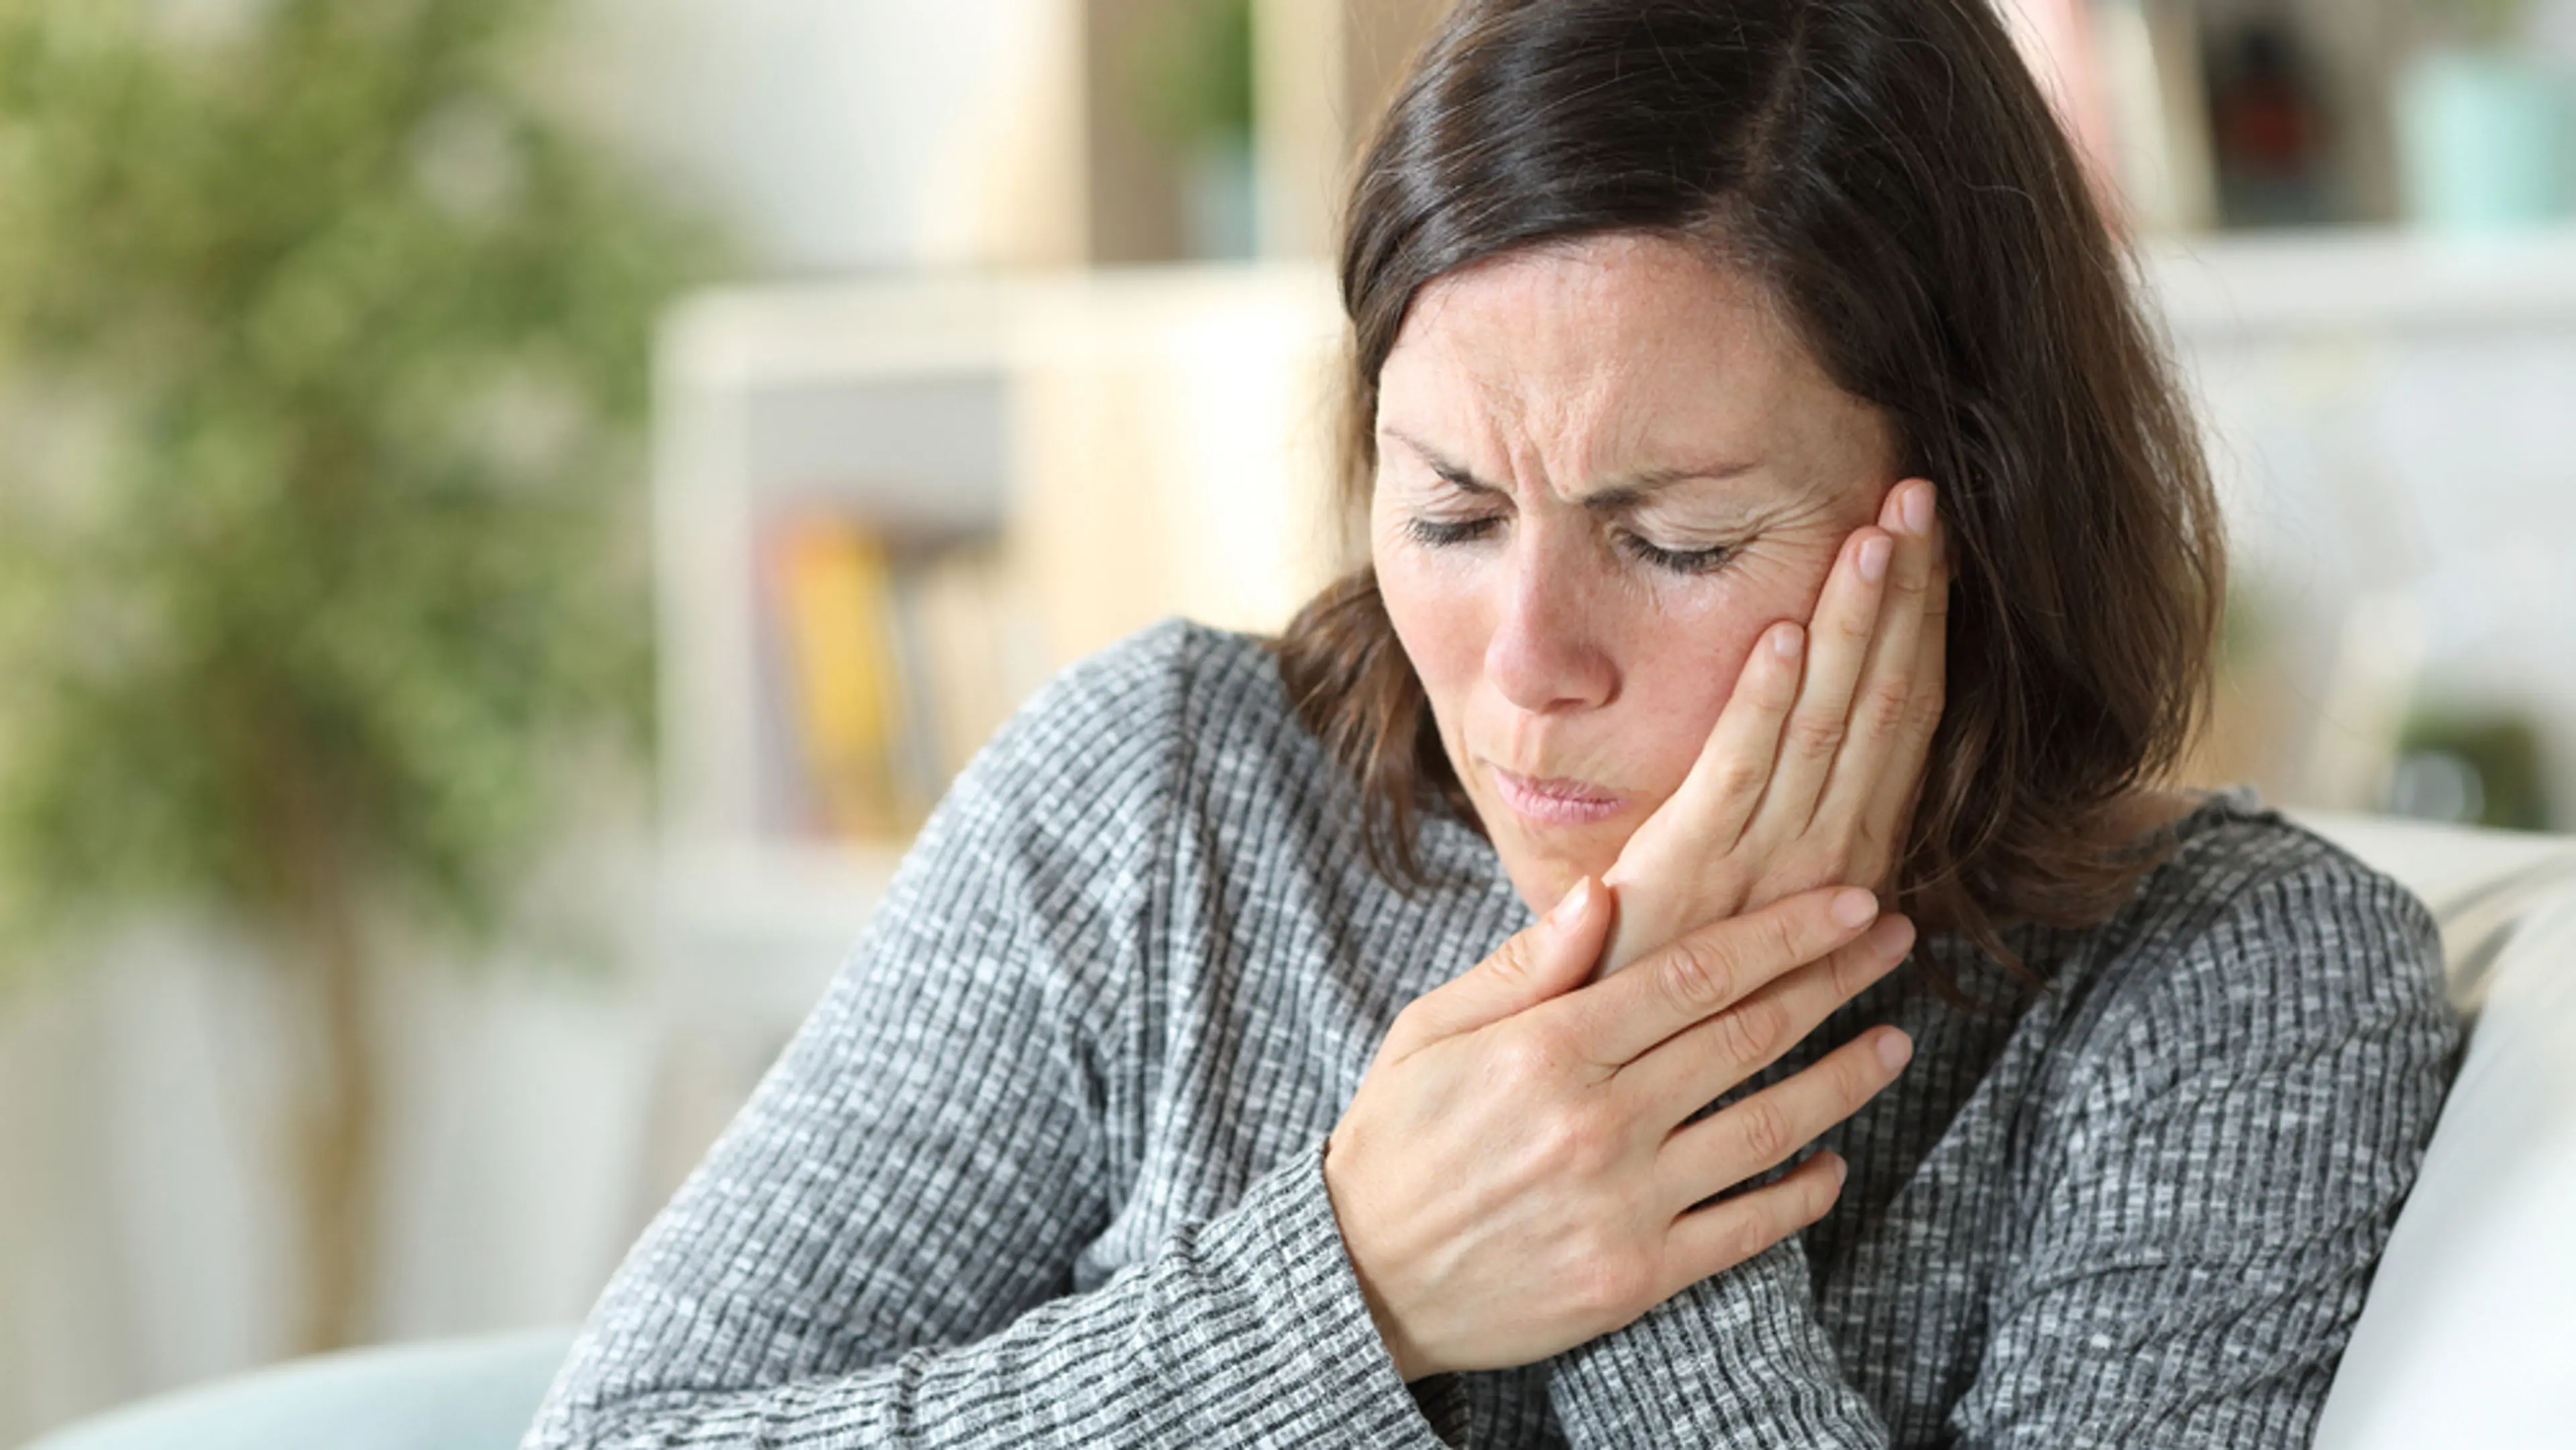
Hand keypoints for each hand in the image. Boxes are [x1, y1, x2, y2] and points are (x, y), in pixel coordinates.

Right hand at [1323, 880, 1917, 1380]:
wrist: (1362, 1279)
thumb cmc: (1397, 1138)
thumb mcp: (1432, 1030)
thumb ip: (1523, 965)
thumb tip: (1604, 891)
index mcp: (1548, 1047)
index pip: (1697, 972)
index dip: (1785, 933)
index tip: (1850, 902)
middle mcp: (1597, 1119)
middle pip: (1747, 1035)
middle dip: (1834, 980)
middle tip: (1895, 943)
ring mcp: (1624, 1201)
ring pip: (1766, 1127)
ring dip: (1844, 1080)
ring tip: (1895, 1043)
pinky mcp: (1636, 1275)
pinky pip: (1745, 1230)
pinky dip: (1801, 1194)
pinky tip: (1834, 1164)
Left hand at [1597, 478, 1948, 975]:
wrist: (1622, 1062)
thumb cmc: (1682, 970)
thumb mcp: (1766, 902)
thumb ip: (1808, 849)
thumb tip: (1872, 851)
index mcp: (1853, 851)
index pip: (1905, 716)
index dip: (1924, 623)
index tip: (1936, 538)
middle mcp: (1830, 852)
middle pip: (1883, 699)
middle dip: (1905, 594)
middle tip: (1920, 494)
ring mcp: (1765, 860)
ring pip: (1826, 720)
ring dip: (1851, 624)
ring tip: (1873, 533)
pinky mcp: (1692, 866)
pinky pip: (1738, 768)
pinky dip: (1761, 698)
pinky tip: (1779, 630)